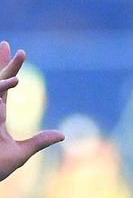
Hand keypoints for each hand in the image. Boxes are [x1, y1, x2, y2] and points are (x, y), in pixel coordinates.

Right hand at [0, 41, 63, 180]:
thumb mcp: (21, 153)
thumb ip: (40, 142)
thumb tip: (62, 135)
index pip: (3, 87)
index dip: (10, 69)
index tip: (18, 52)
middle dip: (1, 63)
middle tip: (8, 44)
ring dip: (3, 74)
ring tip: (16, 58)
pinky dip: (0, 93)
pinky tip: (11, 84)